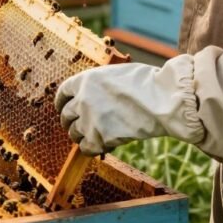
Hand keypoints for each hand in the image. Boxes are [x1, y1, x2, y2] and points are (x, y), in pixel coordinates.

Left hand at [55, 63, 186, 155]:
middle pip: (66, 115)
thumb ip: (99, 85)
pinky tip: (103, 145)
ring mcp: (88, 120)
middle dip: (70, 122)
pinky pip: (86, 149)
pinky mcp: (99, 139)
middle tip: (78, 126)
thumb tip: (95, 95)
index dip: (61, 103)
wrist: (160, 100)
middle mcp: (81, 100)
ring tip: (93, 136)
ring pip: (74, 133)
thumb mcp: (115, 74)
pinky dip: (92, 149)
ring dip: (81, 136)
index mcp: (85, 80)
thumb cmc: (146, 84)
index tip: (63, 109)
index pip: (63, 93)